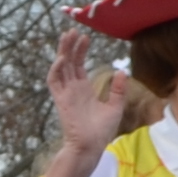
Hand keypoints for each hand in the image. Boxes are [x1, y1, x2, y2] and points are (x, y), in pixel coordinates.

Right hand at [45, 27, 136, 160]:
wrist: (92, 146)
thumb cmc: (101, 131)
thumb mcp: (115, 106)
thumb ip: (118, 89)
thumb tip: (122, 71)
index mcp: (83, 90)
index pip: (79, 65)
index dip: (81, 50)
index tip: (86, 37)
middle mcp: (73, 89)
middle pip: (68, 62)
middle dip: (70, 46)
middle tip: (73, 30)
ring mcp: (66, 94)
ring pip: (60, 68)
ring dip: (62, 52)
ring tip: (67, 37)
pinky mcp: (61, 101)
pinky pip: (54, 82)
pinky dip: (56, 69)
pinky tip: (63, 58)